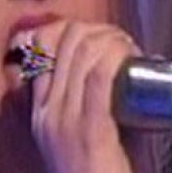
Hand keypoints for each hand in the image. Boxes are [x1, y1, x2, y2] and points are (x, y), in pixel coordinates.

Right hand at [26, 20, 138, 172]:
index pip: (43, 52)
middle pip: (65, 44)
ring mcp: (65, 121)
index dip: (74, 33)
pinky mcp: (90, 129)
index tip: (104, 39)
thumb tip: (115, 80)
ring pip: (83, 53)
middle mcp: (47, 114)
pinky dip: (114, 55)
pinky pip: (98, 76)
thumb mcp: (83, 141)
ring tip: (129, 46)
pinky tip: (127, 52)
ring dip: (111, 39)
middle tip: (123, 41)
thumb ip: (88, 113)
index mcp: (42, 115)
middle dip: (97, 31)